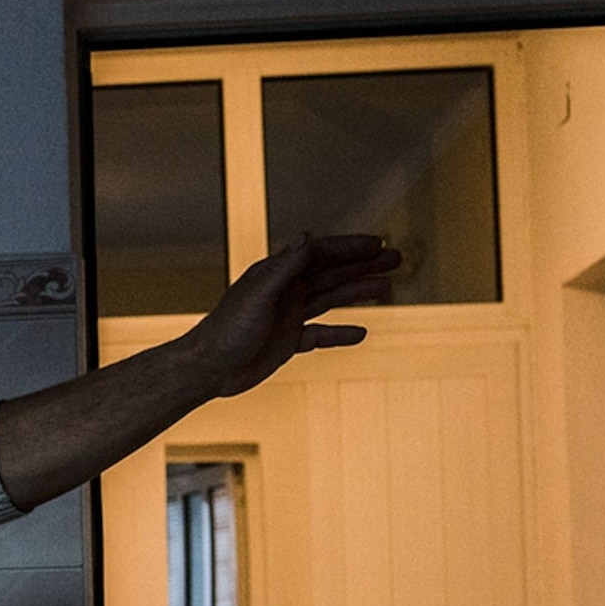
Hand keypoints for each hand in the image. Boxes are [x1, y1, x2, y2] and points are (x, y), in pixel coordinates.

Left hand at [182, 233, 402, 397]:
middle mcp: (285, 292)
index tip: (379, 243)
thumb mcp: (260, 294)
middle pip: (331, 273)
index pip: (321, 253)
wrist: (207, 369)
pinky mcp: (287, 342)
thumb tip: (308, 236)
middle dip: (363, 265)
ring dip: (358, 292)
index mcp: (277, 275)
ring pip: (330, 299)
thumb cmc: (226, 330)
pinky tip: (360, 333)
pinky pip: (320, 335)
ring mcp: (287, 317)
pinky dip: (339, 333)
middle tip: (397, 258)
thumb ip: (285, 267)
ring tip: (387, 287)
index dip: (350, 247)